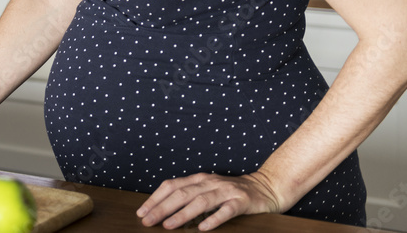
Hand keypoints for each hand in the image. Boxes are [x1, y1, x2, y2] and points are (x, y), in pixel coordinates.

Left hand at [137, 171, 281, 229]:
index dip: (155, 198)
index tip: (142, 211)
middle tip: (148, 221)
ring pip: (200, 201)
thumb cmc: (230, 191)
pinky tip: (203, 228)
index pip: (171, 186)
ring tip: (168, 225)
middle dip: (162, 207)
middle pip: (181, 194)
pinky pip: (226, 211)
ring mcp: (226, 191)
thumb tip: (163, 209)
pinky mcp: (241, 202)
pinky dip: (213, 219)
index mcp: (199, 179)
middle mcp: (210, 182)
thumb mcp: (207, 189)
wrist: (265, 186)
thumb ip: (189, 195)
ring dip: (182, 214)